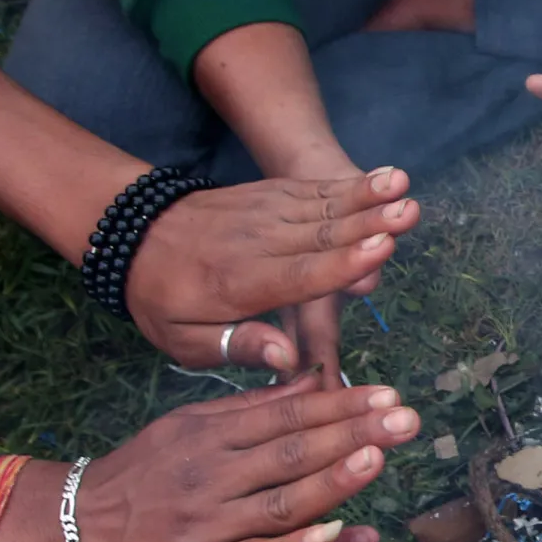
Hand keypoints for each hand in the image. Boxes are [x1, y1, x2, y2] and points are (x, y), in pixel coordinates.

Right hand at [0, 376, 422, 541]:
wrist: (65, 531)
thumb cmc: (138, 481)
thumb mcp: (187, 430)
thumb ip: (250, 410)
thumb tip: (311, 380)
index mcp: (213, 435)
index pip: (288, 415)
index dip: (341, 405)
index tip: (389, 396)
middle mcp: (212, 474)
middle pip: (293, 451)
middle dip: (352, 433)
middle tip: (406, 419)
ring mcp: (205, 524)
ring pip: (279, 501)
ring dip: (332, 481)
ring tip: (378, 459)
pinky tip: (334, 536)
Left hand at [125, 169, 419, 371]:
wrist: (132, 232)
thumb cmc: (164, 297)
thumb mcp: (183, 339)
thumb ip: (237, 347)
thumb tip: (288, 363)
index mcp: (239, 284)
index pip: (297, 275)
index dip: (340, 265)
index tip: (378, 250)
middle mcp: (259, 243)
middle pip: (320, 235)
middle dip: (368, 224)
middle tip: (408, 214)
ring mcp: (267, 213)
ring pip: (324, 207)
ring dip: (368, 197)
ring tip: (404, 187)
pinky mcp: (273, 195)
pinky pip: (317, 190)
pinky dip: (353, 184)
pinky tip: (387, 178)